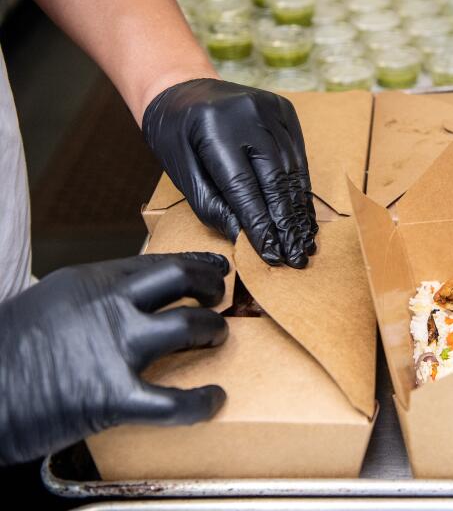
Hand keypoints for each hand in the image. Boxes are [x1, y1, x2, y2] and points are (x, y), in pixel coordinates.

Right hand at [0, 253, 229, 464]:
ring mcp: (113, 348)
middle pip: (183, 280)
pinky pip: (175, 401)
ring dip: (213, 332)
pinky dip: (201, 402)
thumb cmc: (6, 350)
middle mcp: (107, 306)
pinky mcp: (113, 396)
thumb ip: (93, 296)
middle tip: (218, 299)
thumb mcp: (50, 301)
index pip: (158, 263)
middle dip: (211, 287)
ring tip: (216, 339)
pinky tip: (213, 398)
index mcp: (89, 281)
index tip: (215, 267)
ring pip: (190, 327)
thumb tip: (131, 295)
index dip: (195, 265)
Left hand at [142, 79, 317, 267]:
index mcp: (213, 129)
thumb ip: (211, 205)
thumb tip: (243, 236)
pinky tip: (304, 214)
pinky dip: (302, 187)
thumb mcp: (180, 171)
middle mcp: (247, 114)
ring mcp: (270, 108)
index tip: (272, 254)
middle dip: (286, 223)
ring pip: (293, 169)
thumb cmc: (174, 133)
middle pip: (275, 179)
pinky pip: (298, 155)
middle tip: (296, 256)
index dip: (260, 224)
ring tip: (304, 241)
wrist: (181, 85)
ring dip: (299, 210)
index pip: (244, 187)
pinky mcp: (284, 110)